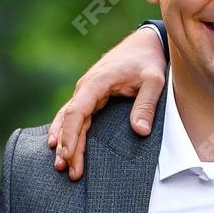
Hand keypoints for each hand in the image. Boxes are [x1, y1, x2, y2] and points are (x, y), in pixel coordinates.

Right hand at [47, 25, 167, 179]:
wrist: (144, 43)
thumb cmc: (148, 61)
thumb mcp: (154, 80)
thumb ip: (146, 104)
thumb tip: (140, 131)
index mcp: (97, 82)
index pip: (77, 111)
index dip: (70, 135)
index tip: (68, 154)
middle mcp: (86, 87)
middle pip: (69, 119)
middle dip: (66, 145)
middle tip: (64, 169)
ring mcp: (86, 92)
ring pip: (68, 119)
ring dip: (63, 141)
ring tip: (59, 165)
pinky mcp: (90, 96)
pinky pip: (74, 116)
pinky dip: (65, 131)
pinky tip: (58, 146)